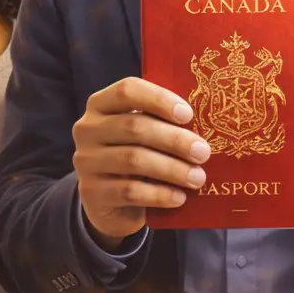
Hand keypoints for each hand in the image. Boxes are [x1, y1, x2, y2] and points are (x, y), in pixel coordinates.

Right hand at [72, 78, 211, 247]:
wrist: (111, 201)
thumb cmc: (136, 154)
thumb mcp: (144, 132)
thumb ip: (162, 122)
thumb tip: (207, 122)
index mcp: (101, 104)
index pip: (128, 91)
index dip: (159, 99)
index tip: (188, 115)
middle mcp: (87, 128)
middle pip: (134, 127)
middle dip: (175, 140)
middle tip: (203, 152)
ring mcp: (86, 161)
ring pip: (133, 160)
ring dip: (172, 169)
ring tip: (198, 177)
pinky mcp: (91, 192)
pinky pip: (130, 191)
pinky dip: (159, 194)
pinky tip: (179, 197)